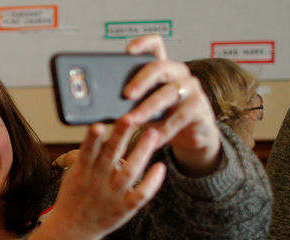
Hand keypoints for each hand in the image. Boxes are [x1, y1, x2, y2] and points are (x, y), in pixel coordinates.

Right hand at [28, 119, 164, 239]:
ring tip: (152, 134)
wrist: (72, 229)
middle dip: (121, 137)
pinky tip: (160, 167)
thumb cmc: (74, 197)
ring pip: (130, 171)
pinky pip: (141, 194)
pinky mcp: (125, 208)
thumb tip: (103, 134)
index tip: (99, 124)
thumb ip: (88, 156)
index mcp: (83, 172)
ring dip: (141, 152)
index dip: (92, 139)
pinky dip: (151, 182)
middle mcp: (99, 181)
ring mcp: (113, 195)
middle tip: (131, 118)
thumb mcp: (74, 175)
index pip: (88, 151)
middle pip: (111, 156)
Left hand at [122, 34, 221, 176]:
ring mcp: (190, 88)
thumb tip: (98, 109)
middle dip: (141, 80)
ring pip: (168, 94)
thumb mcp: (144, 107)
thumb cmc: (164, 117)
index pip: (156, 46)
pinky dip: (164, 130)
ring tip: (132, 120)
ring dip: (148, 108)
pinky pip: (179, 117)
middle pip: (160, 67)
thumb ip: (127, 103)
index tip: (128, 50)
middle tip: (126, 95)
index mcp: (162, 69)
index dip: (144, 44)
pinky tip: (152, 139)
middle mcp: (177, 74)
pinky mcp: (199, 107)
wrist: (193, 134)